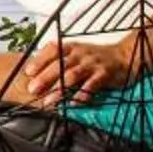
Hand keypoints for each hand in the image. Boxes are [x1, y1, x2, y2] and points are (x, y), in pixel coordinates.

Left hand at [7, 37, 137, 108]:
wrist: (124, 56)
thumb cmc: (95, 57)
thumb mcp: (77, 52)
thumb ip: (59, 59)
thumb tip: (36, 71)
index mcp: (72, 47)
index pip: (53, 50)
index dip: (39, 60)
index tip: (28, 72)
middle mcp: (81, 54)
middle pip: (60, 65)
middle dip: (45, 77)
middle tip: (32, 89)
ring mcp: (93, 64)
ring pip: (73, 76)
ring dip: (59, 89)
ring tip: (49, 100)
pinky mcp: (104, 75)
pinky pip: (91, 85)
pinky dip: (81, 95)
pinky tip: (72, 103)